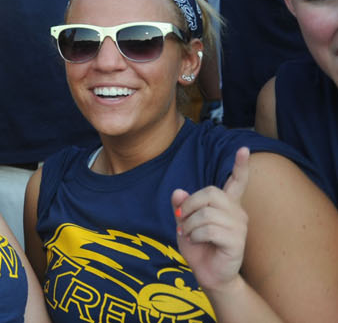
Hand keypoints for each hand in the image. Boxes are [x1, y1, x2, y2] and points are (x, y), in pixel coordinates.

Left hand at [173, 147, 251, 292]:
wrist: (208, 273)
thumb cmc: (198, 246)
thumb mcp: (184, 223)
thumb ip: (181, 207)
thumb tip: (178, 191)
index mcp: (227, 205)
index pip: (237, 182)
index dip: (240, 166)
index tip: (243, 148)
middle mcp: (237, 212)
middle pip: (210, 193)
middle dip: (189, 205)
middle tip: (182, 220)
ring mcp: (239, 227)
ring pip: (206, 213)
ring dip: (190, 225)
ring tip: (189, 234)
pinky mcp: (237, 241)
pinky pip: (209, 230)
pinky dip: (195, 235)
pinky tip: (197, 242)